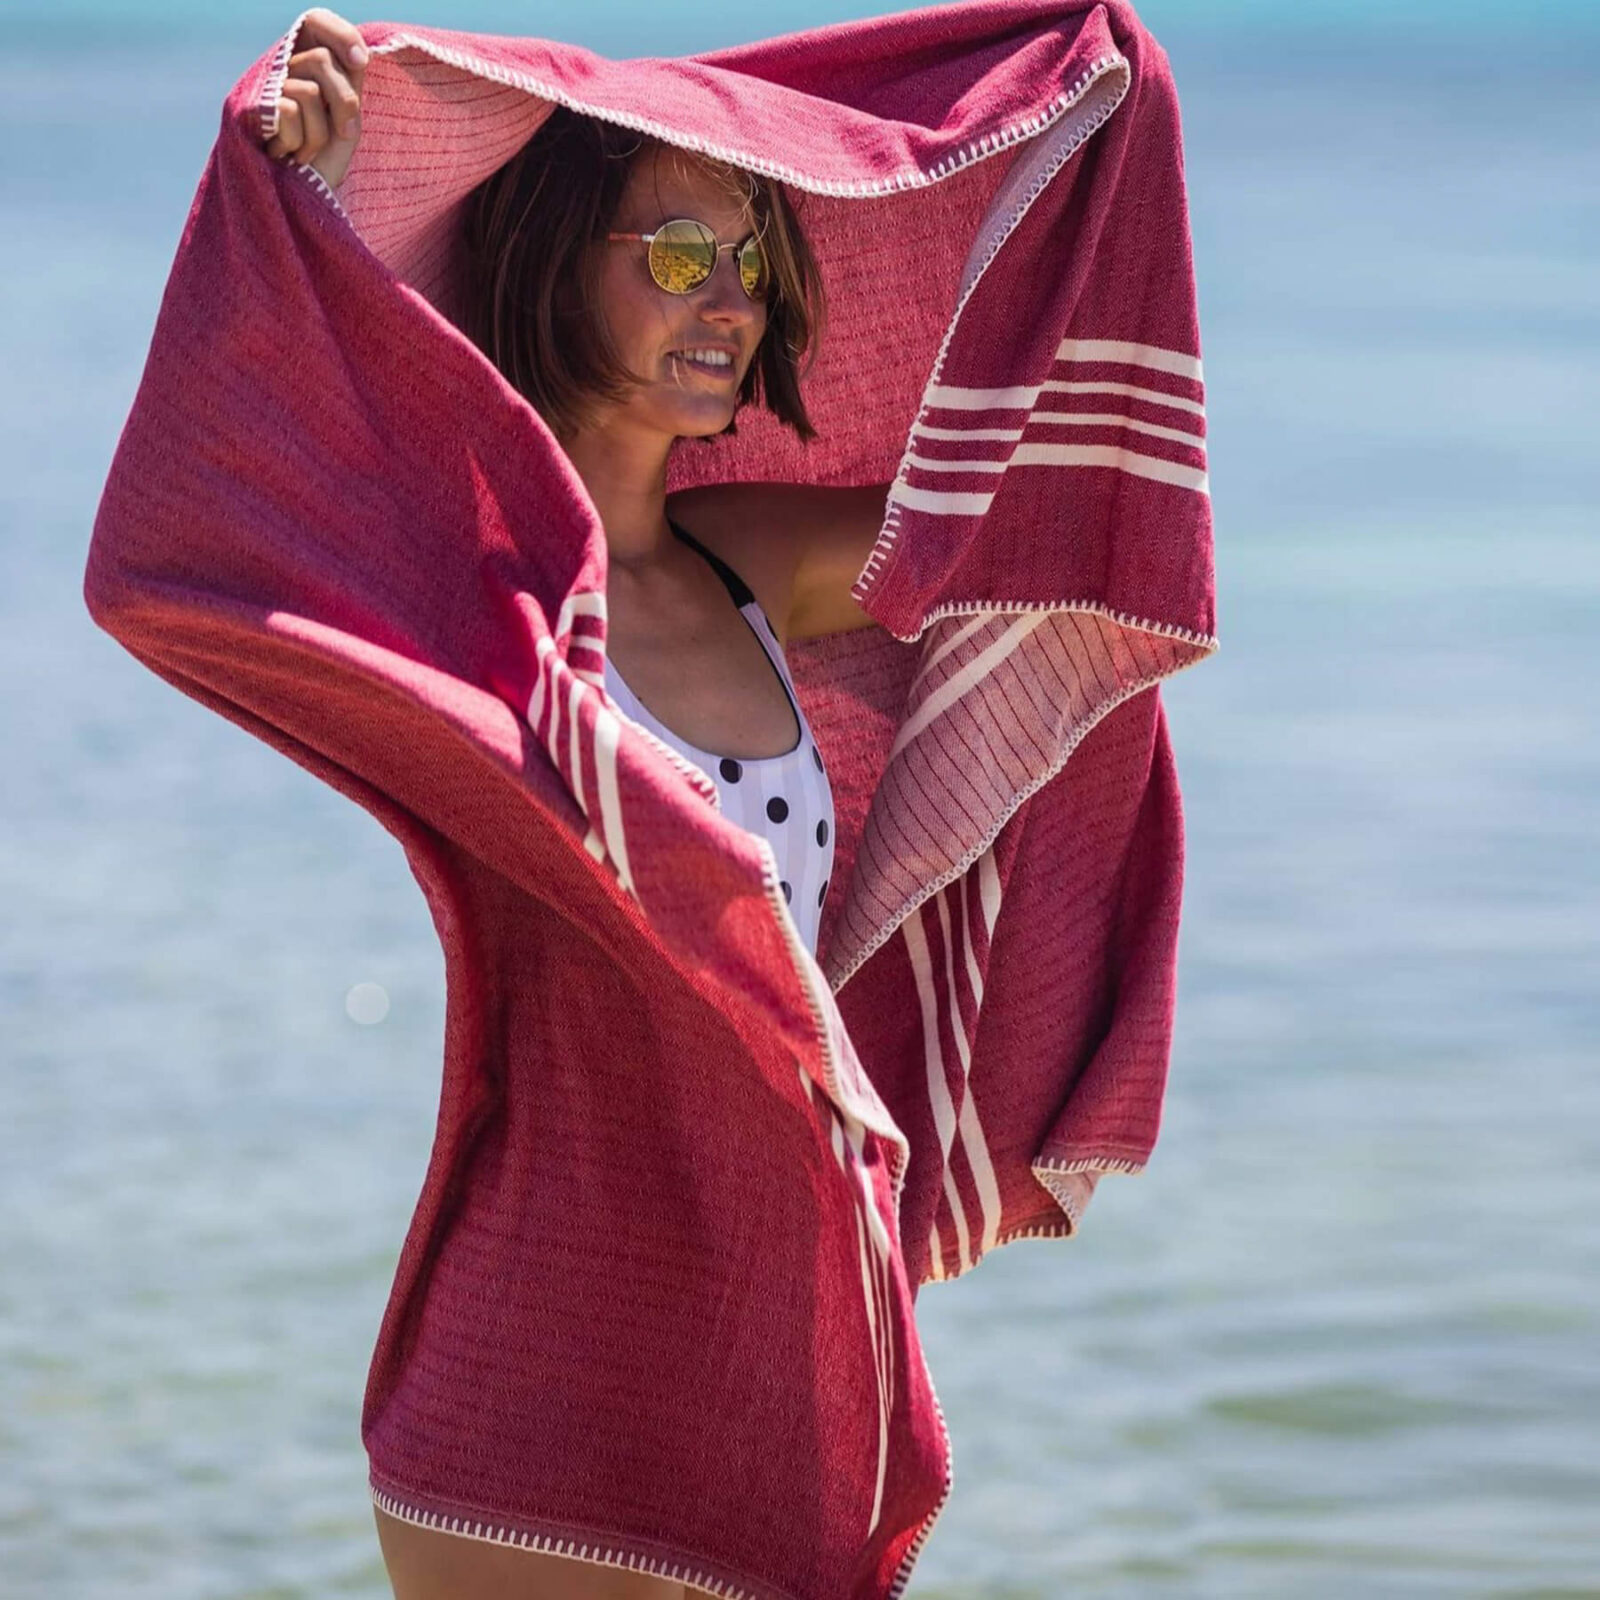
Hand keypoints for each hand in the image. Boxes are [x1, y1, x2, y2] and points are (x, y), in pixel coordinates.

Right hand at [261, 8, 367, 189]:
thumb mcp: (347, 120)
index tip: (362, 62)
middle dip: (344, 102)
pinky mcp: (254, 108)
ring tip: (308, 150)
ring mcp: (268, 86)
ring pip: (311, 90)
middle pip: (323, 59)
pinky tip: (289, 155)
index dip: (340, 34)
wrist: (303, 198)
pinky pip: (291, 110)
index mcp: (311, 66)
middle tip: (342, 134)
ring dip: (320, 132)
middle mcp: (286, 68)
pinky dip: (300, 141)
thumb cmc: (326, 161)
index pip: (316, 22)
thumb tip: (361, 55)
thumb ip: (350, 85)